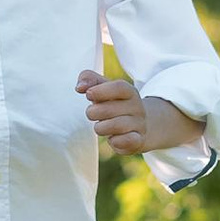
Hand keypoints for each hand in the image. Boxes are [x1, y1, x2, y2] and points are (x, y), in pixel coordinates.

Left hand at [78, 73, 203, 159]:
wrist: (139, 125)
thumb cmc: (114, 104)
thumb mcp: (104, 88)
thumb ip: (89, 79)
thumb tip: (79, 87)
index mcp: (129, 91)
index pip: (119, 87)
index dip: (101, 91)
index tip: (88, 94)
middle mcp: (137, 107)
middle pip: (110, 109)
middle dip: (93, 112)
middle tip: (91, 113)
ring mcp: (139, 124)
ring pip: (116, 126)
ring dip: (100, 128)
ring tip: (100, 126)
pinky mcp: (138, 140)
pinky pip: (126, 141)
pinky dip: (114, 141)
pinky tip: (112, 138)